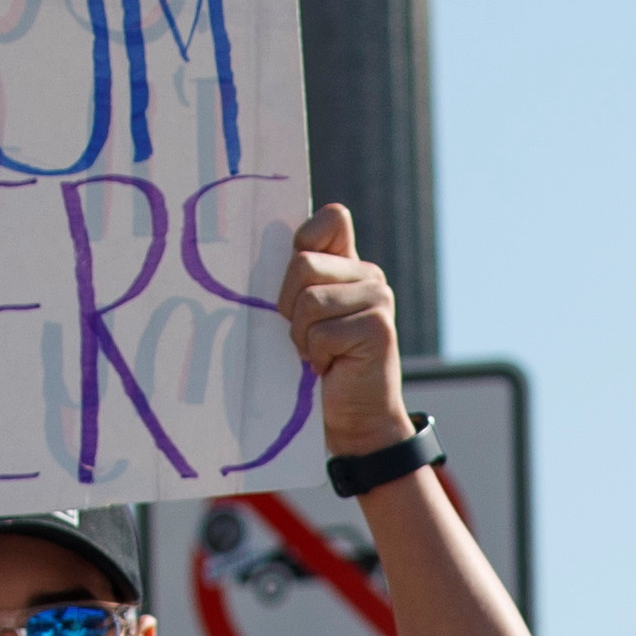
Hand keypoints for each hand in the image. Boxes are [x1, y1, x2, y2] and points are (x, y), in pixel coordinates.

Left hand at [281, 205, 411, 460]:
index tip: (297, 283)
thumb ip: (299, 279)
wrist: (357, 417)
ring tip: (318, 353)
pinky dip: (315, 356)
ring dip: (302, 335)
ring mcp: (378, 300)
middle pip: (304, 263)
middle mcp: (370, 275)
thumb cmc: (321, 364)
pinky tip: (331, 367)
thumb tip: (256, 250)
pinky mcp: (377, 329)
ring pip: (310, 300)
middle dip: (290, 305)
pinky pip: (321, 332)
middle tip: (305, 335)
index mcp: (351, 265)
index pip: (332, 219)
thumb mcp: (306, 314)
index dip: (304, 242)